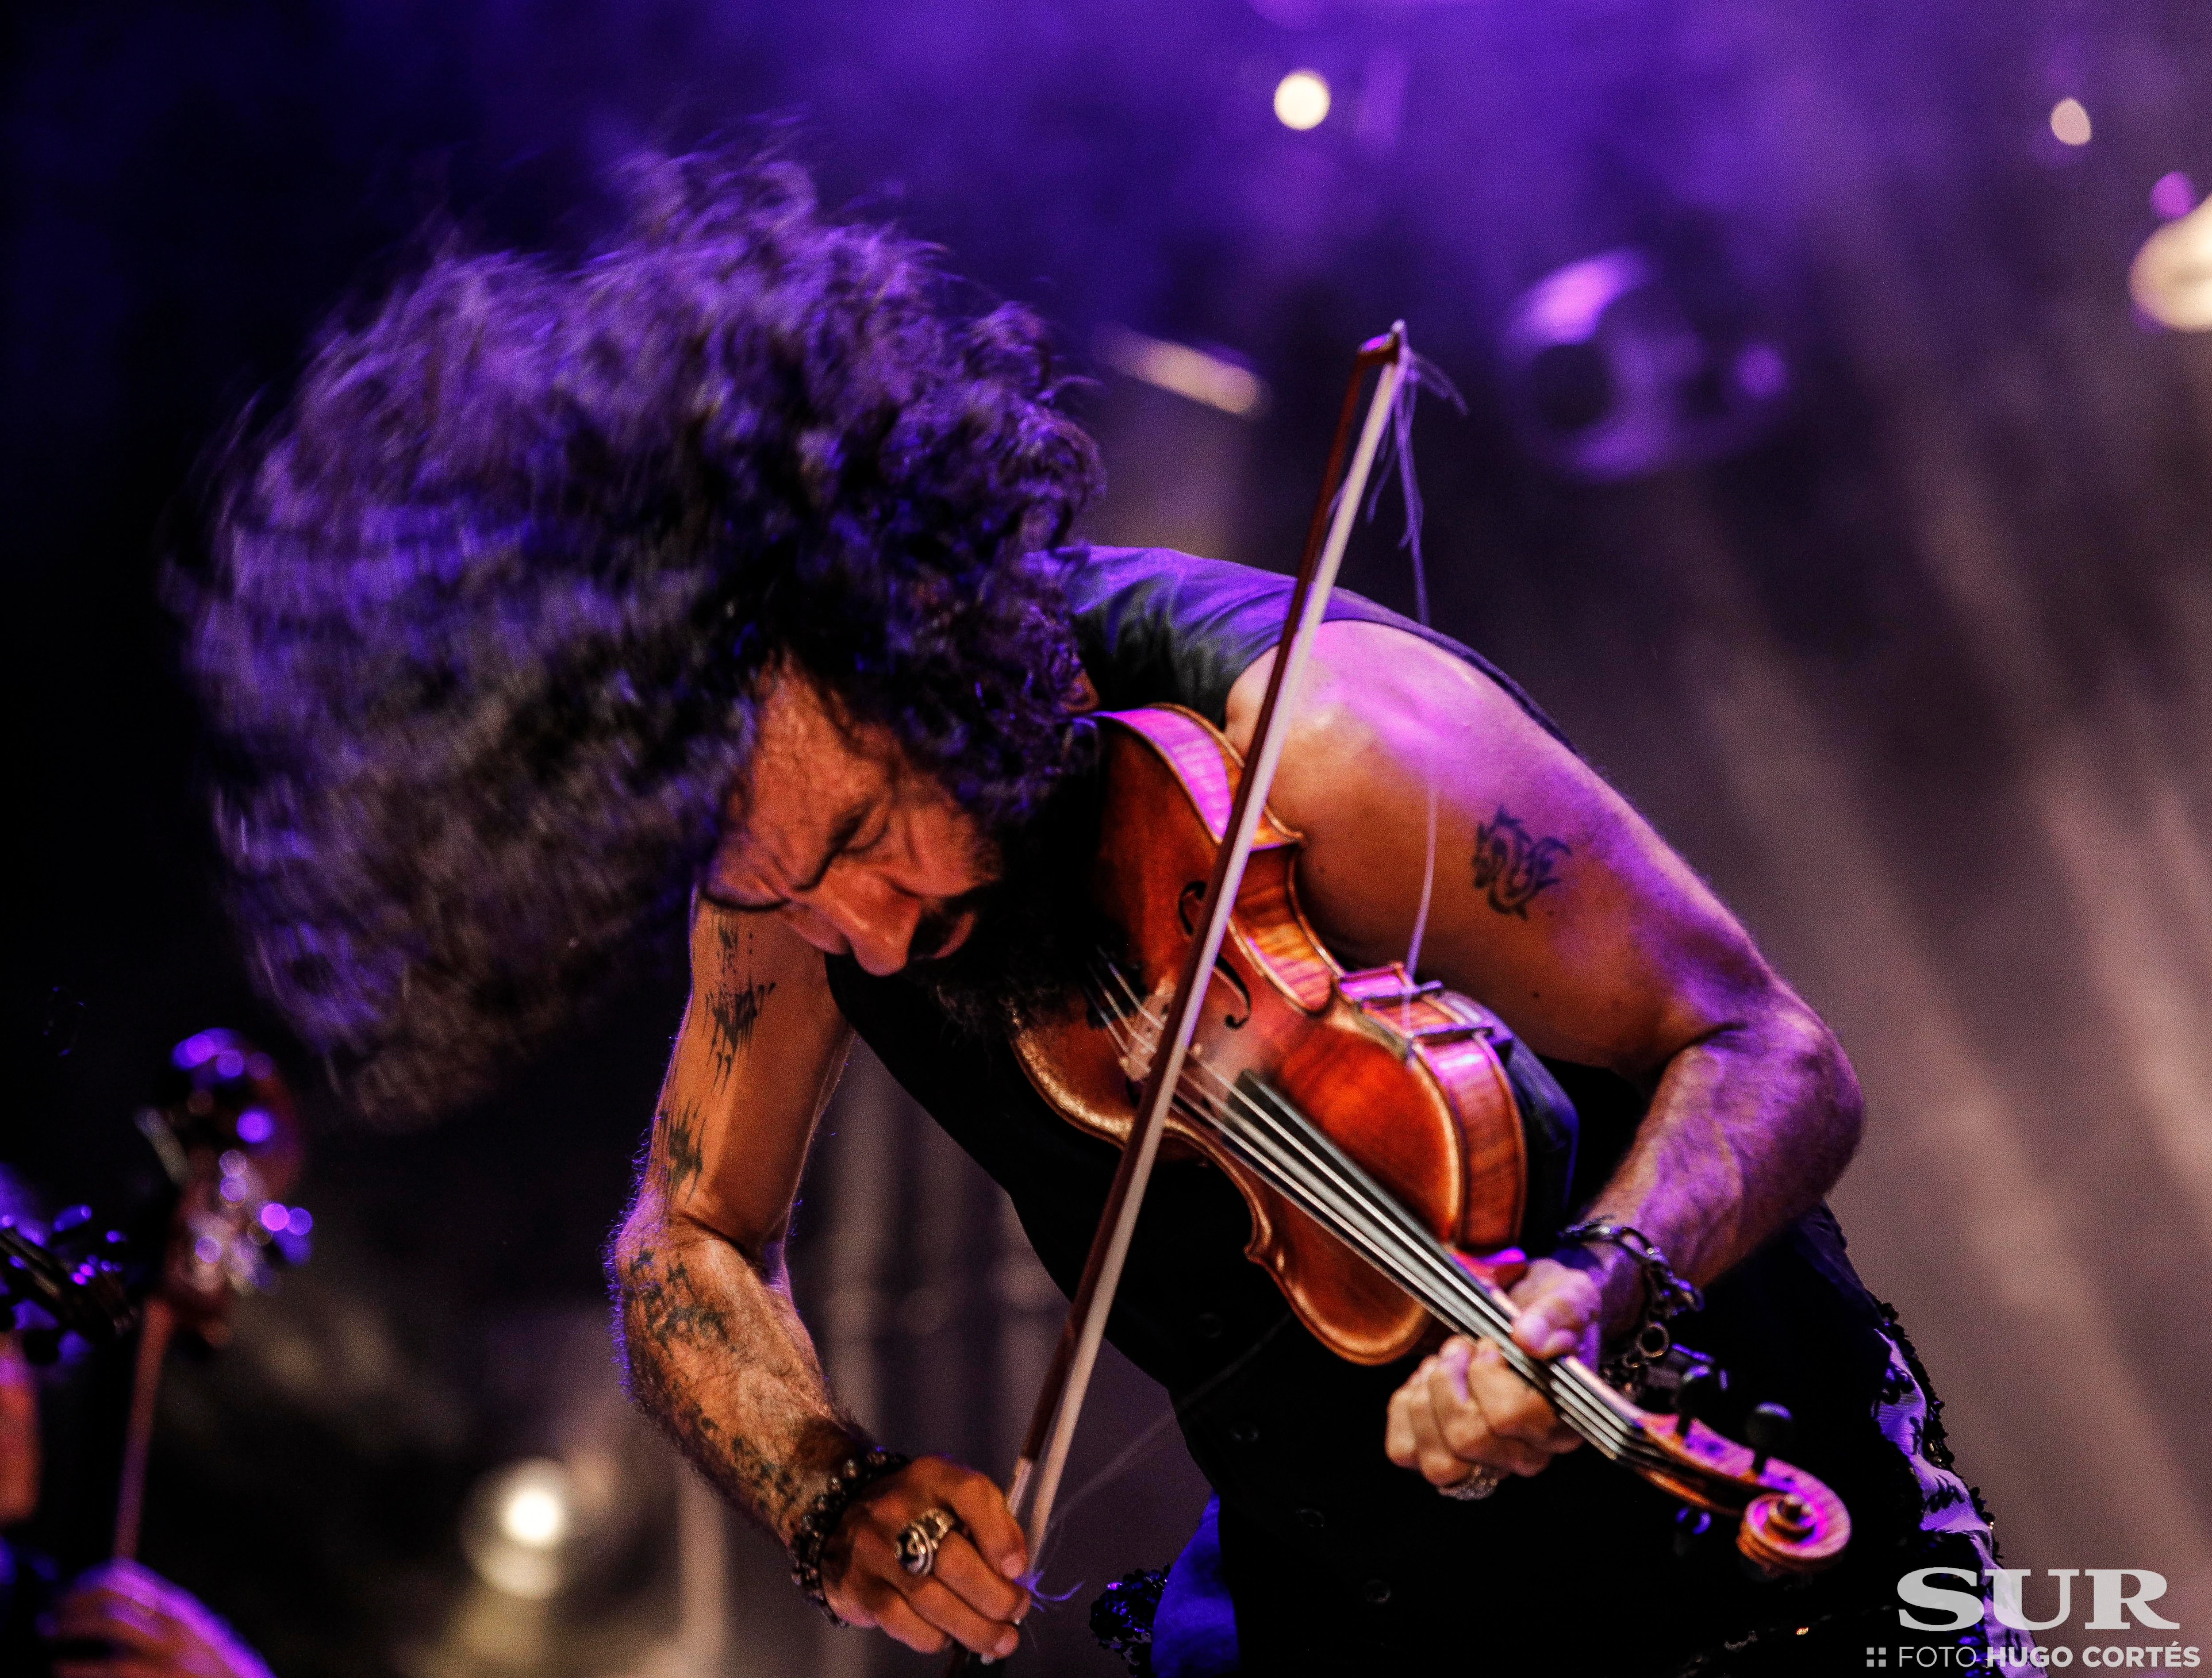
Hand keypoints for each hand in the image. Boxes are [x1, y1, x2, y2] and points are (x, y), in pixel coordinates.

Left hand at [46, 1560, 273, 1677]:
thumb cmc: (208, 1674)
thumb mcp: (188, 1638)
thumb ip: (157, 1624)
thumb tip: (106, 1615)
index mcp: (176, 1609)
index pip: (122, 1577)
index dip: (83, 1583)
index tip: (61, 1596)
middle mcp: (174, 1622)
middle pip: (113, 1593)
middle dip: (72, 1601)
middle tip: (48, 1614)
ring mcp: (170, 1651)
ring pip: (112, 1621)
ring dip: (70, 1625)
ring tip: (47, 1634)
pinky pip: (113, 1668)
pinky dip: (79, 1668)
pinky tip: (61, 1669)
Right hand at [820, 1455, 1030, 1659]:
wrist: (843, 1515)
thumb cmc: (916, 1512)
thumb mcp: (954, 1497)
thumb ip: (990, 1523)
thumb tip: (1018, 1572)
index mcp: (932, 1477)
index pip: (971, 1494)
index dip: (1001, 1536)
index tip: (1018, 1569)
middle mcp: (899, 1509)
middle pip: (954, 1560)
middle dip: (995, 1597)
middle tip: (1017, 1611)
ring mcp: (874, 1549)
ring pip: (931, 1601)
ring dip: (975, 1629)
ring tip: (1000, 1639)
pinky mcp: (859, 1587)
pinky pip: (904, 1623)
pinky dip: (936, 1637)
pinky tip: (953, 1637)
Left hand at [1383, 1254, 1605, 1489]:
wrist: (1530, 1320)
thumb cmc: (1550, 1314)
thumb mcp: (1569, 1296)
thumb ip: (1558, 1314)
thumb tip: (1528, 1339)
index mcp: (1562, 1423)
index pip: (1511, 1417)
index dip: (1485, 1374)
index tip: (1488, 1343)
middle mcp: (1527, 1455)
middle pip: (1468, 1440)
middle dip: (1449, 1381)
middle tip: (1459, 1346)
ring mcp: (1486, 1463)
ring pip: (1439, 1463)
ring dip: (1425, 1402)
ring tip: (1440, 1366)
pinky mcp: (1444, 1455)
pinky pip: (1406, 1453)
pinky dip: (1404, 1413)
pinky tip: (1423, 1383)